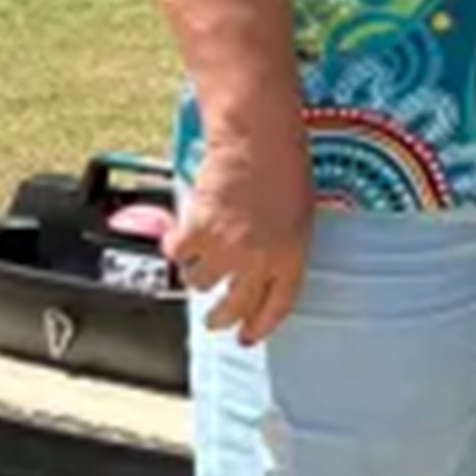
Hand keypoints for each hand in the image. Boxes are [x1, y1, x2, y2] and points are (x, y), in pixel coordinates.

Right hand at [165, 130, 314, 345]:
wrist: (257, 139)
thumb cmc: (284, 166)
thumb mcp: (300, 214)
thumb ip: (283, 246)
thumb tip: (265, 267)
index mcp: (292, 255)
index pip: (277, 305)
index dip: (260, 325)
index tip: (247, 336)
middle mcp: (259, 259)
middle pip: (234, 306)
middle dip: (220, 319)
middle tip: (213, 320)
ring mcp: (227, 249)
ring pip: (200, 282)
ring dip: (197, 272)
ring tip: (201, 256)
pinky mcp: (198, 232)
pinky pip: (178, 254)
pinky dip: (175, 246)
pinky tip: (178, 236)